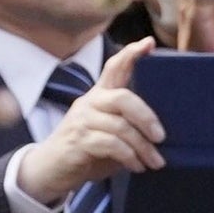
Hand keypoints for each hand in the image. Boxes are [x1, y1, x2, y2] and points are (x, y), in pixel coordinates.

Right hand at [13, 36, 164, 207]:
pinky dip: (129, 157)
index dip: (131, 53)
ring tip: (155, 162)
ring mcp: (82, 120)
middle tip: (161, 137)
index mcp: (100, 95)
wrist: (50, 170)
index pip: (114, 67)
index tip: (149, 42)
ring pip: (121, 126)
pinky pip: (111, 145)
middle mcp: (90, 102)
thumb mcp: (111, 132)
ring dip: (142, 147)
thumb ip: (129, 124)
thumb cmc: (88, 149)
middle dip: (147, 118)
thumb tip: (163, 130)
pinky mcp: (78, 140)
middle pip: (123, 97)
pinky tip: (137, 166)